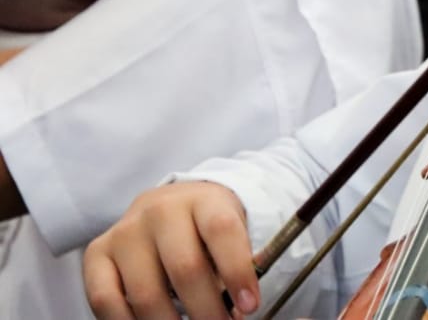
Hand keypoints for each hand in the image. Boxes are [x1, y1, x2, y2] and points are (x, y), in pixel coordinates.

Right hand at [84, 181, 259, 318]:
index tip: (250, 305)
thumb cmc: (206, 227)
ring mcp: (125, 231)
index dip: (238, 271)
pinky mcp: (96, 252)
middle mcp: (160, 209)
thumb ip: (236, 263)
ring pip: (146, 292)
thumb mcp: (232, 229)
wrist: (169, 205)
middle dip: (207, 310)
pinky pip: (105, 300)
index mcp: (202, 199)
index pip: (221, 230)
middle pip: (185, 268)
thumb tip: (241, 307)